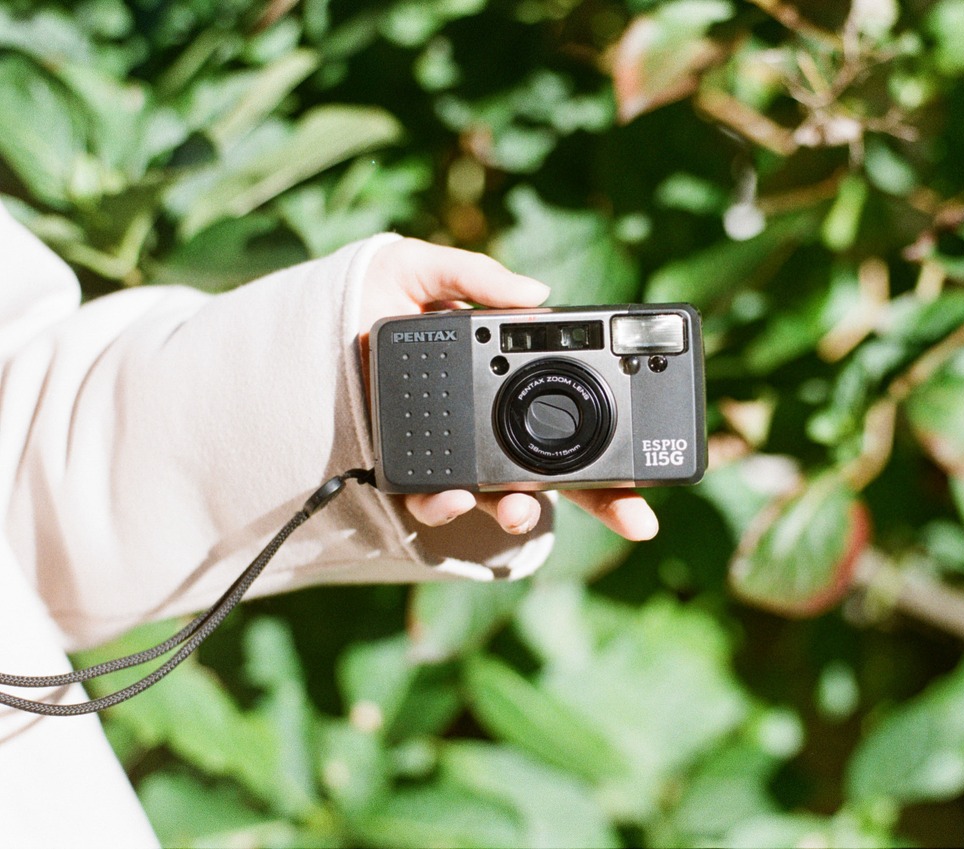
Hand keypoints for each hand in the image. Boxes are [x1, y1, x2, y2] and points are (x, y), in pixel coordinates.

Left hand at [359, 238, 658, 540]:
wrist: (296, 332)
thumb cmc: (361, 298)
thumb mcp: (416, 268)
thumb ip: (473, 273)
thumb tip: (539, 294)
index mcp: (506, 381)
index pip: (575, 415)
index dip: (616, 445)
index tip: (649, 467)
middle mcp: (492, 426)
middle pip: (564, 473)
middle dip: (606, 502)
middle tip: (636, 519)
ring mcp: (453, 456)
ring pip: (507, 499)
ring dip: (523, 511)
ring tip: (520, 509)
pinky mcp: (408, 473)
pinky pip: (434, 501)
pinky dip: (446, 505)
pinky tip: (449, 496)